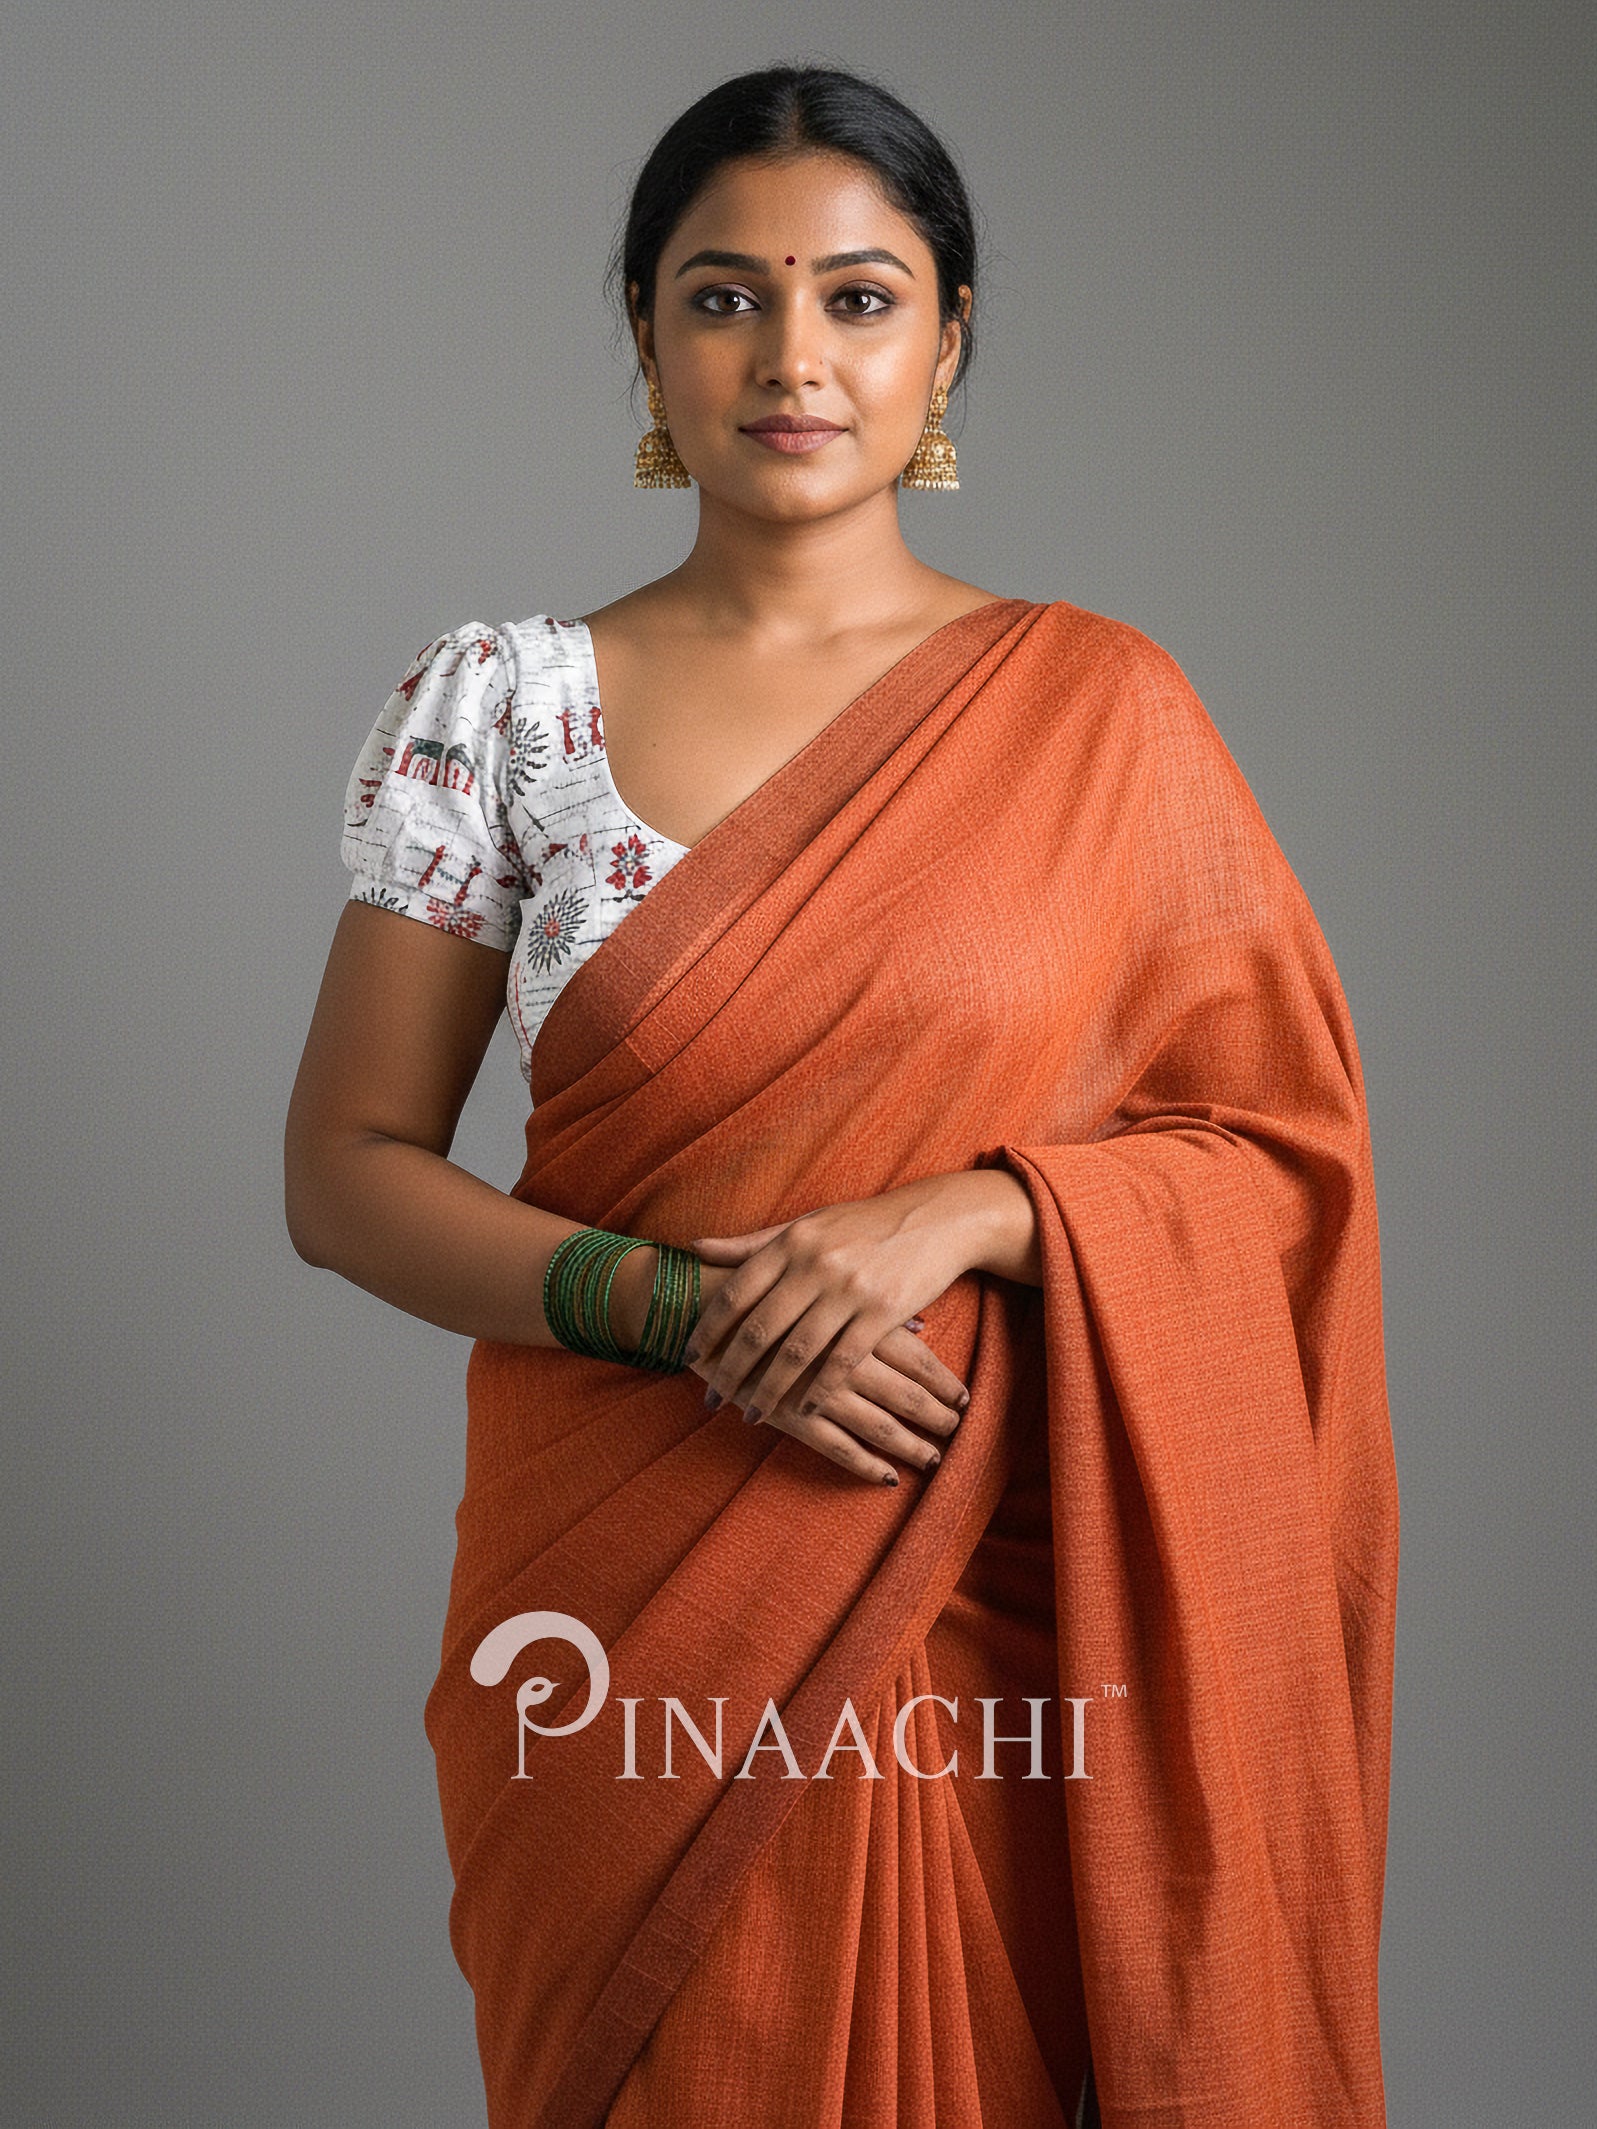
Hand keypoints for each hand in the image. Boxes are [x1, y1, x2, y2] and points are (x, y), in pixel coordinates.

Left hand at [679, 1174, 1006, 1486]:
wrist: (936, 1219)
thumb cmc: (862, 1225)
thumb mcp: (806, 1225)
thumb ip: (751, 1243)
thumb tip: (694, 1247)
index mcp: (791, 1242)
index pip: (737, 1292)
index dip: (708, 1328)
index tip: (688, 1356)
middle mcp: (815, 1264)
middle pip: (760, 1329)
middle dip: (730, 1370)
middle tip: (710, 1399)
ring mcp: (849, 1290)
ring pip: (796, 1353)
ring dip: (769, 1390)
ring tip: (751, 1414)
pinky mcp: (882, 1313)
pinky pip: (842, 1361)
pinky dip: (819, 1389)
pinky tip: (803, 1409)